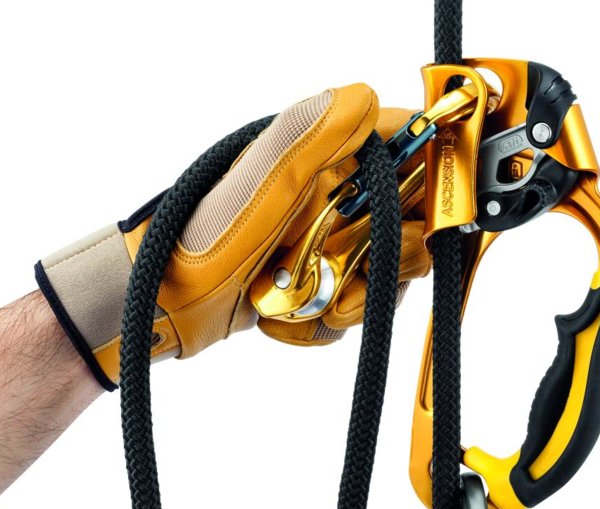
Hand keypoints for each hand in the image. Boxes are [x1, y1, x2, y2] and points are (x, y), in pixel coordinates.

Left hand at [36, 84, 429, 389]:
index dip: (430, 173)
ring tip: (321, 305)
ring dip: (360, 296)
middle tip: (361, 273)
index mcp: (322, 158)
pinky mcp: (317, 278)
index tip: (437, 212)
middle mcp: (330, 194)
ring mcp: (325, 238)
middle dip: (393, 255)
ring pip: (387, 267)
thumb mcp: (253, 188)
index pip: (402, 145)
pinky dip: (332, 321)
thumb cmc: (196, 243)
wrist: (161, 306)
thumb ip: (305, 139)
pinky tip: (297, 319)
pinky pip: (356, 301)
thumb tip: (359, 96)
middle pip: (408, 217)